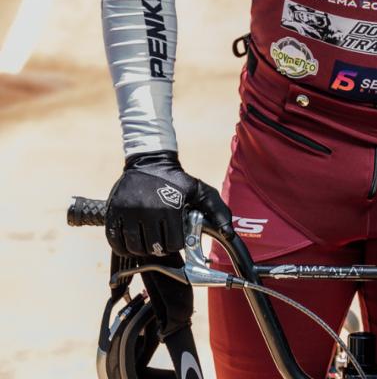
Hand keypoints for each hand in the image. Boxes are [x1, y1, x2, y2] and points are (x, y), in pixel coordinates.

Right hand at [105, 151, 233, 256]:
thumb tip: (229, 233)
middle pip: (154, 249)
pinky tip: (133, 238)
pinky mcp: (114, 213)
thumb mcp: (200, 190)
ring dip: (143, 248)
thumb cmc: (177, 180)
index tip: (175, 235)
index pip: (174, 244)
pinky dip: (124, 246)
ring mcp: (128, 212)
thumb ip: (217, 211)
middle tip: (161, 237)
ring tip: (148, 238)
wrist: (150, 161)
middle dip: (160, 247)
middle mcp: (147, 210)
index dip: (176, 243)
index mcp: (170, 207)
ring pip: (135, 249)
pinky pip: (116, 243)